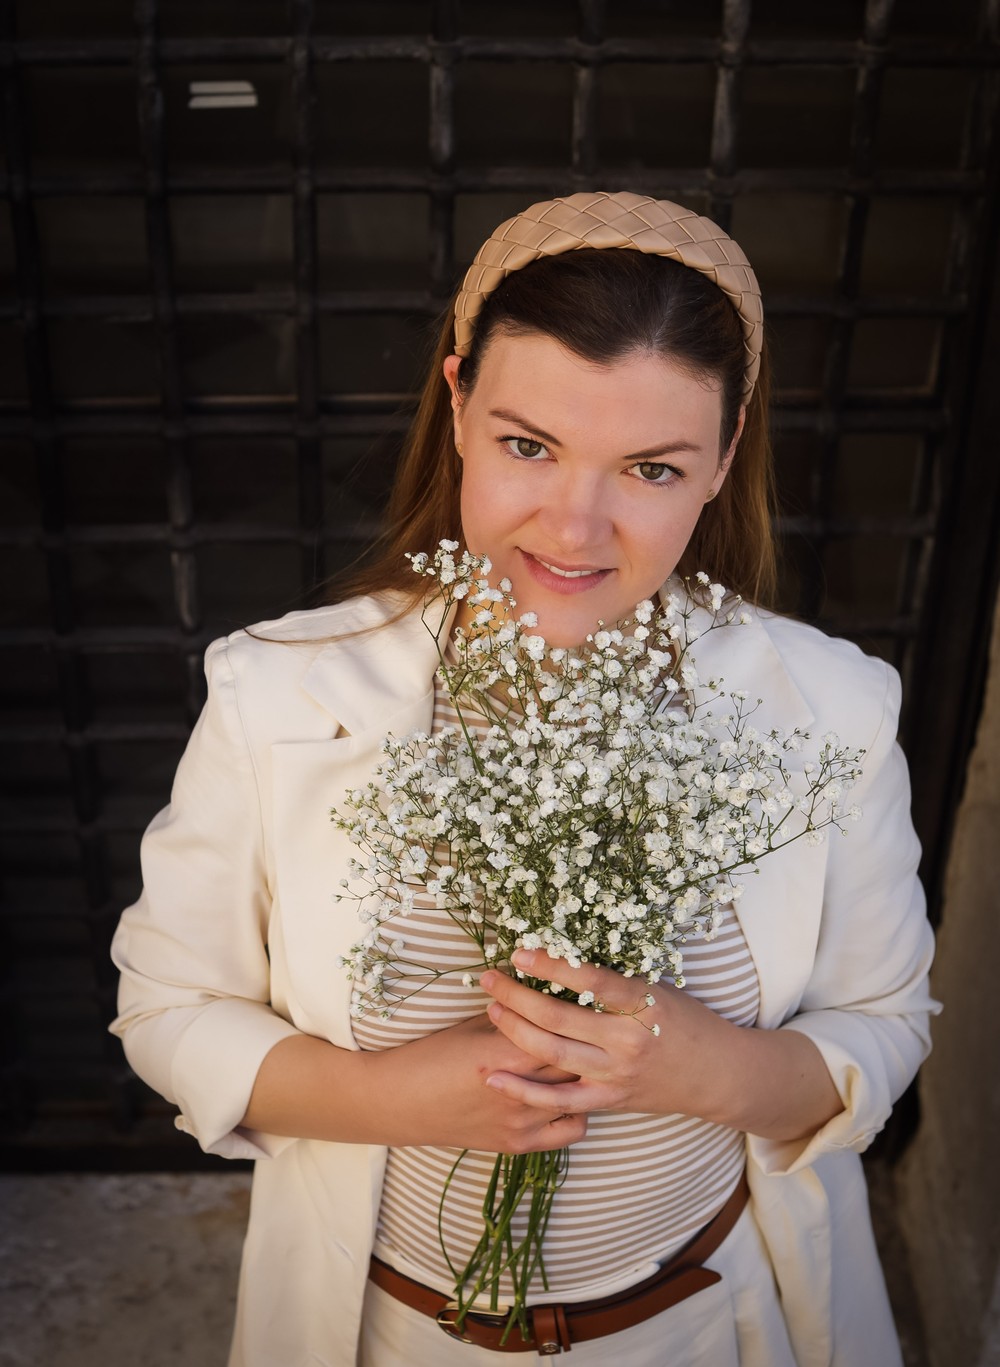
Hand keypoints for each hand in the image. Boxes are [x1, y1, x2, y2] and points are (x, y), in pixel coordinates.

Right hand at [368, 1011, 587, 1153]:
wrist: (402, 1101)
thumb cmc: (433, 1054)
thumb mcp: (474, 1024)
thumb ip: (514, 1012)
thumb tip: (548, 989)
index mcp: (506, 1053)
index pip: (563, 1030)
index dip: (576, 1015)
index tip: (585, 1003)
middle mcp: (519, 1091)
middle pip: (576, 1063)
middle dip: (584, 1045)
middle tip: (591, 1029)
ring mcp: (521, 1122)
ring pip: (579, 1096)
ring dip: (583, 1077)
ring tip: (581, 1059)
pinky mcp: (519, 1144)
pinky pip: (571, 1130)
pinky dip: (575, 1112)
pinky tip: (563, 1094)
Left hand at [478, 949, 731, 1121]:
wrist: (716, 1075)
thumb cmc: (686, 1021)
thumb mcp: (658, 989)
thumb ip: (617, 981)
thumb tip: (565, 955)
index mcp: (643, 1004)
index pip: (590, 980)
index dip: (552, 966)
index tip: (520, 952)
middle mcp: (627, 1041)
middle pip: (559, 1017)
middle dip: (517, 995)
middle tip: (489, 977)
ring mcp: (616, 1074)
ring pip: (552, 1053)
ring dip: (514, 1030)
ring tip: (491, 1008)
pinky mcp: (609, 1100)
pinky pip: (559, 1100)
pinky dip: (524, 1091)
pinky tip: (494, 1076)